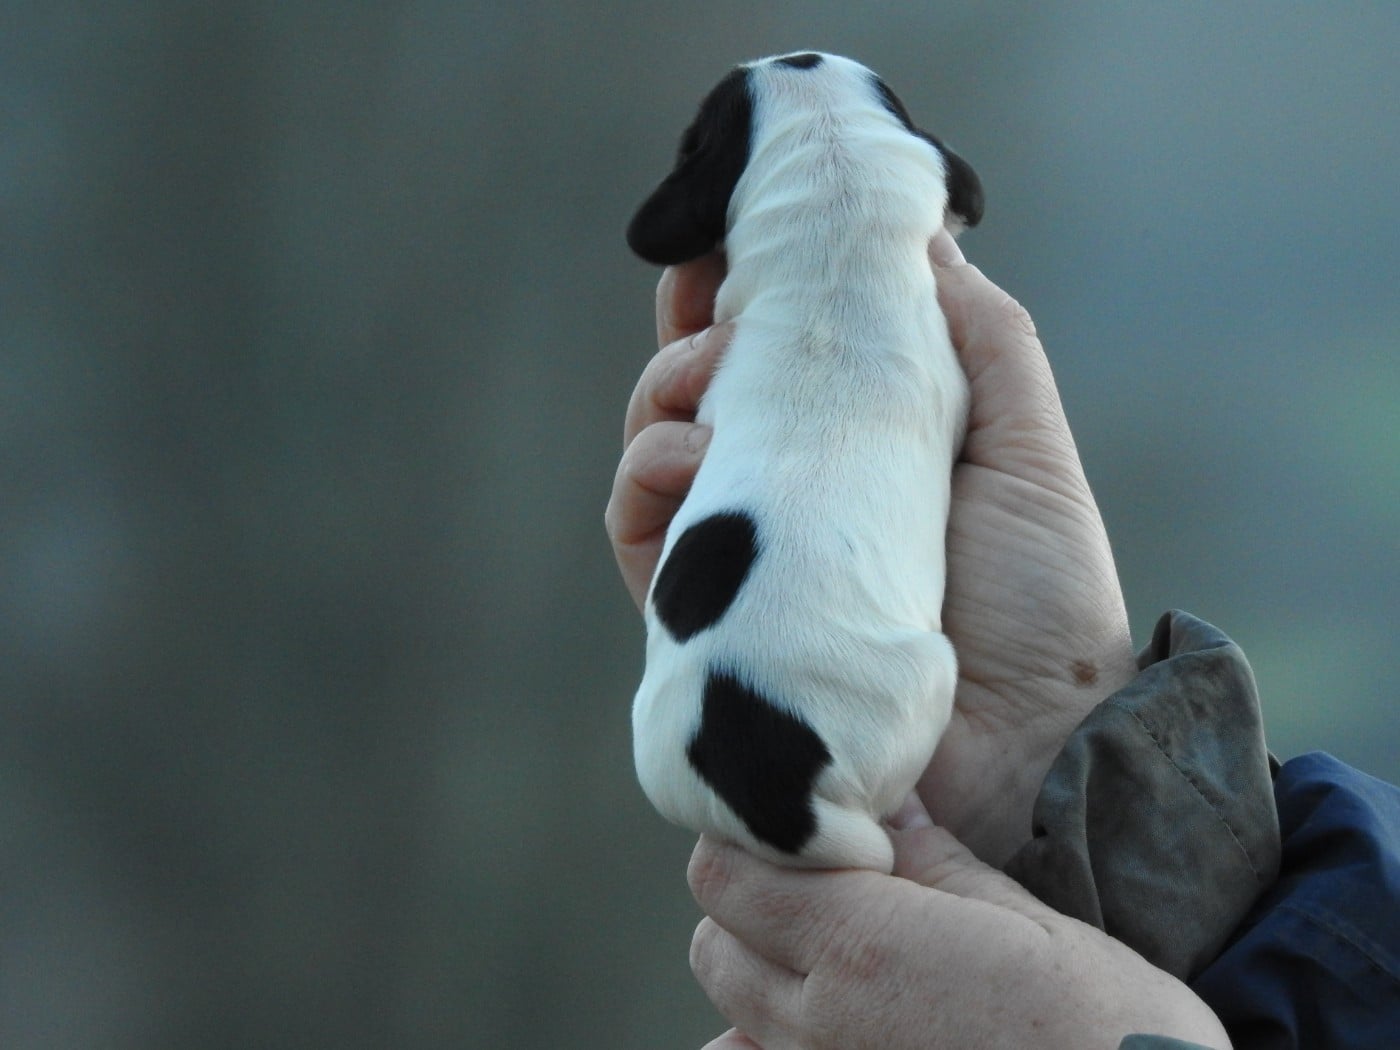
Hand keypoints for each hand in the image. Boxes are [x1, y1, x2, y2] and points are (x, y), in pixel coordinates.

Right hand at [605, 234, 1137, 865]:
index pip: (781, 363)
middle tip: (707, 289)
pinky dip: (646, 472)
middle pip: (705, 395)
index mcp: (860, 454)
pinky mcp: (705, 615)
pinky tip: (692, 450)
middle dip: (689, 328)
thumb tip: (928, 237)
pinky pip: (639, 530)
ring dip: (666, 387)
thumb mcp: (1026, 448)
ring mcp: (744, 556)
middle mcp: (792, 501)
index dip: (747, 299)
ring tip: (710, 371)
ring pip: (658, 448)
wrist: (1028, 744)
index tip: (739, 243)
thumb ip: (984, 340)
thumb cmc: (1040, 600)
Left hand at [687, 797, 1229, 1049]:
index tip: (801, 827)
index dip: (749, 839)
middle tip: (820, 880)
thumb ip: (935, 862)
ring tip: (832, 949)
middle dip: (748, 900)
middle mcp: (819, 1021)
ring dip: (758, 970)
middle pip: (715, 942)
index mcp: (857, 947)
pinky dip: (769, 1041)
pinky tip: (836, 1020)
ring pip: (731, 1012)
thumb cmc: (1107, 1030)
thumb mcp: (1029, 923)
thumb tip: (889, 802)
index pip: (723, 874)